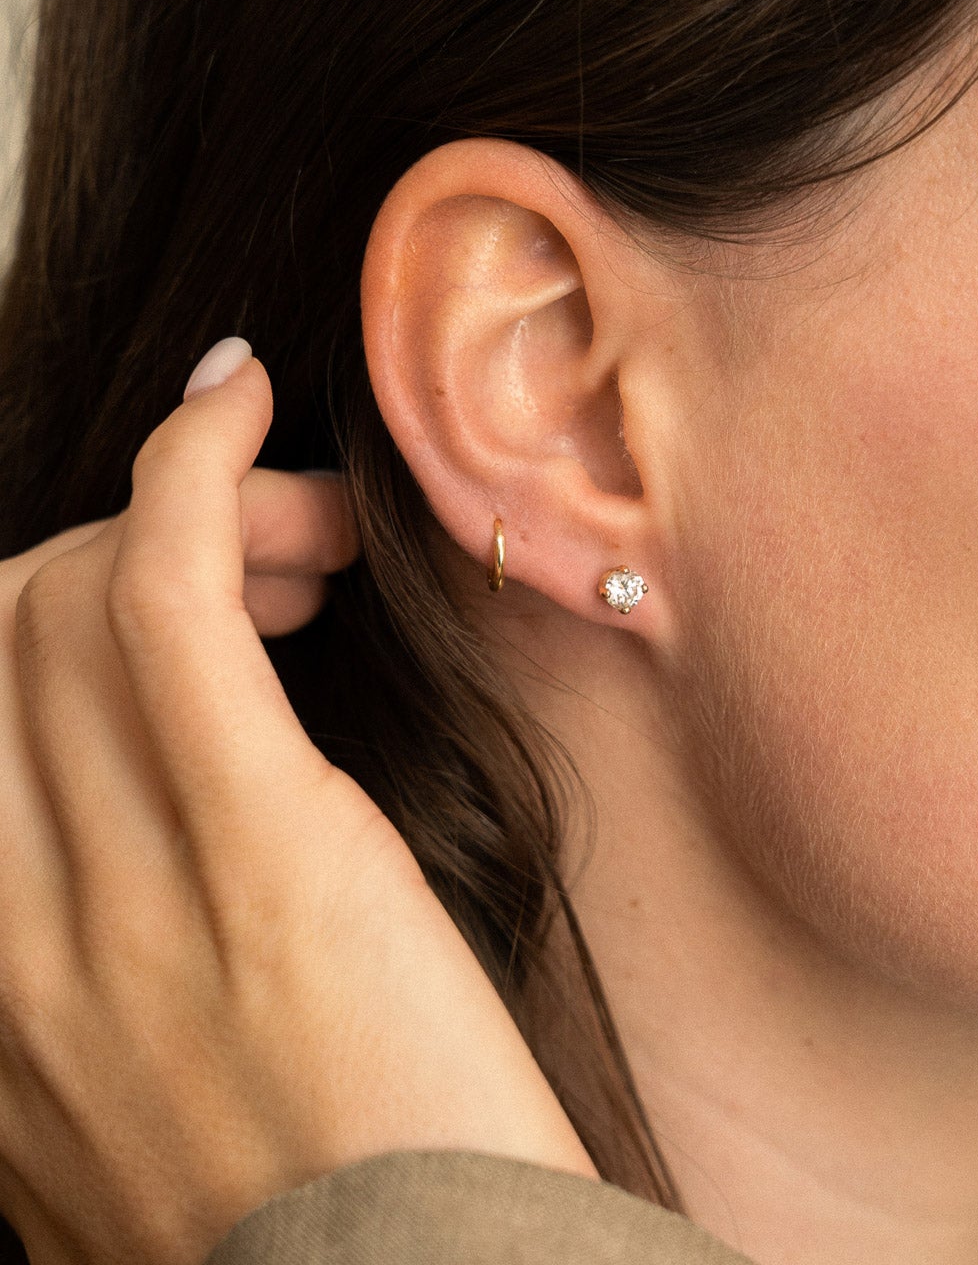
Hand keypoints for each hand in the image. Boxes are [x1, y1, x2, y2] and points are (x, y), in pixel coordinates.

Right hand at [0, 338, 596, 1264]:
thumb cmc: (333, 1224)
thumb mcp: (137, 1134)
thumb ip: (81, 1009)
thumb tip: (102, 865)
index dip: (41, 614)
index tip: (147, 592)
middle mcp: (11, 943)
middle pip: (7, 639)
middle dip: (124, 551)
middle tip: (262, 559)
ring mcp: (121, 896)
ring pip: (77, 603)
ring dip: (191, 514)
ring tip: (298, 530)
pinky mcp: (264, 851)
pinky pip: (166, 602)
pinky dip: (192, 475)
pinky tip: (239, 407)